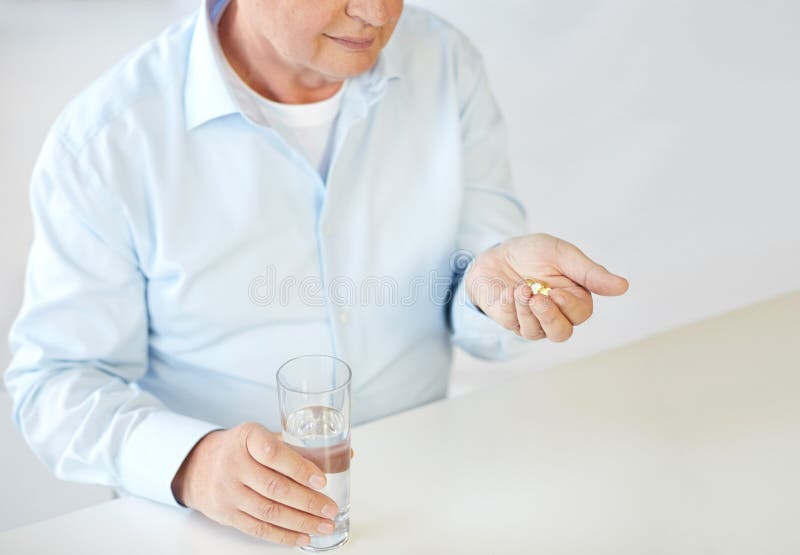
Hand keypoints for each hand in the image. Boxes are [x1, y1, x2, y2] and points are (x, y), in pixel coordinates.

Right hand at [171, 421, 353, 547]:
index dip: (299, 467)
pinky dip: (283, 536)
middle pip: (274, 487)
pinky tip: (303, 537)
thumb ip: (299, 445)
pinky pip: (258, 528)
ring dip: (301, 522)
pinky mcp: (227, 514)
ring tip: (324, 526)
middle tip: (330, 508)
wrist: (198, 466)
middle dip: (307, 501)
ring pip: (268, 511)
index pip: (273, 453)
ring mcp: (228, 491)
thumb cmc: (241, 448)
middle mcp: (234, 464)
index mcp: (247, 437)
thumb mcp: (262, 435)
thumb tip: (346, 455)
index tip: (322, 479)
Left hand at [463, 233, 628, 341]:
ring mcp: (531, 321)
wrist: (498, 252)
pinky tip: (508, 292)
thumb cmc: (534, 253)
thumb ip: (590, 273)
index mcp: (573, 298)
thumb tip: (623, 287)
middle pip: (561, 333)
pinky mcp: (510, 321)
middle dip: (549, 317)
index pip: (580, 314)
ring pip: (535, 332)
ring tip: (520, 288)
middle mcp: (554, 314)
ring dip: (526, 310)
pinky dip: (510, 307)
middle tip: (538, 298)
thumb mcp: (563, 255)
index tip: (557, 291)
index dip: (569, 307)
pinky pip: (512, 323)